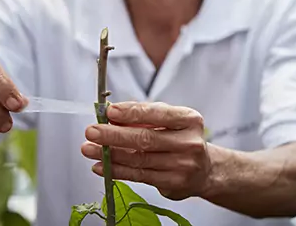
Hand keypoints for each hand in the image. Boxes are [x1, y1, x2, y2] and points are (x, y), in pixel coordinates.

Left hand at [81, 101, 209, 200]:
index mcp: (189, 119)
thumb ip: (144, 116)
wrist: (205, 169)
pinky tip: (101, 166)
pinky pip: (139, 176)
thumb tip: (111, 116)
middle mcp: (189, 143)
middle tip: (93, 131)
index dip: (131, 113)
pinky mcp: (173, 184)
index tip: (110, 112)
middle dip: (114, 135)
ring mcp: (182, 166)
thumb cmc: (181, 138)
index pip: (157, 113)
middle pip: (145, 139)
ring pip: (139, 159)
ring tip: (89, 149)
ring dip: (110, 154)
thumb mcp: (170, 120)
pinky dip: (117, 171)